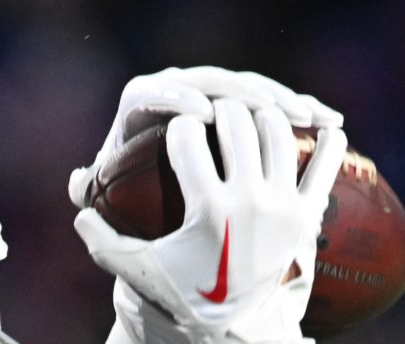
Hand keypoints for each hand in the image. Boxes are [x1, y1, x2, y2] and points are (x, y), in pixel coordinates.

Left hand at [68, 66, 342, 207]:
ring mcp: (216, 93)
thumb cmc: (126, 200)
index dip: (178, 97)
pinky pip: (276, 103)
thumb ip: (88, 193)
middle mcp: (179, 87)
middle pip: (212, 80)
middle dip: (240, 94)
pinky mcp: (247, 107)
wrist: (156, 193)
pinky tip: (329, 122)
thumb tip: (75, 183)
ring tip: (305, 118)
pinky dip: (302, 111)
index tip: (200, 114)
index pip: (157, 90)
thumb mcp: (106, 202)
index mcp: (142, 101)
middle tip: (261, 112)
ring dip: (281, 101)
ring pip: (251, 87)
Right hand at [73, 100, 345, 343]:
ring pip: (277, 131)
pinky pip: (325, 165)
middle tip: (212, 118)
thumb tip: (77, 211)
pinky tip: (320, 127)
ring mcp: (283, 206)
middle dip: (219, 111)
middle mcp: (248, 202)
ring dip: (262, 117)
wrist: (235, 335)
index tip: (176, 133)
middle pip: (236, 121)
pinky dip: (325, 141)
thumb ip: (103, 241)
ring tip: (250, 122)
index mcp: (207, 210)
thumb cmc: (183, 298)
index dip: (177, 128)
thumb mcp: (139, 272)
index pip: (187, 138)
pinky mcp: (308, 215)